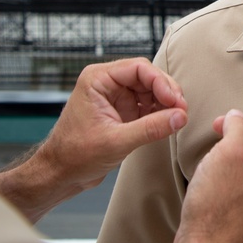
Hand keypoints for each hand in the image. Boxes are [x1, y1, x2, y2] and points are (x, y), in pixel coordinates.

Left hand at [0, 57, 187, 220]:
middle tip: (181, 110)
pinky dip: (160, 112)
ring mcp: (115, 96)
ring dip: (165, 102)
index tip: (176, 101)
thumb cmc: (74, 156)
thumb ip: (150, 128)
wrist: (60, 175)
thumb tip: (180, 117)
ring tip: (177, 118)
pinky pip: (147, 104)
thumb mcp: (116, 142)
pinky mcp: (122, 111)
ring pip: (151, 89)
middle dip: (167, 92)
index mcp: (97, 79)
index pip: (139, 68)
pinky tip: (167, 123)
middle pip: (148, 76)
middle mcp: (107, 83)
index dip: (161, 82)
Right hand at [171, 110, 242, 242]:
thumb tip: (236, 115)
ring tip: (210, 173)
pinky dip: (218, 174)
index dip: (237, 123)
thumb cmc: (215, 207)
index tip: (218, 127)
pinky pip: (232, 176)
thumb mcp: (227, 153)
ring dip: (221, 159)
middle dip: (228, 143)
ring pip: (238, 159)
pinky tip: (208, 185)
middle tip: (212, 152)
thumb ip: (236, 127)